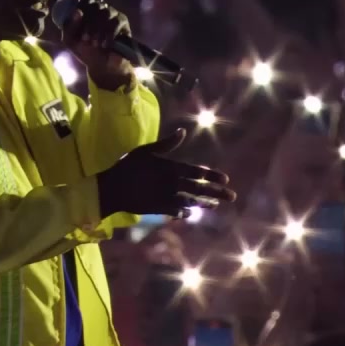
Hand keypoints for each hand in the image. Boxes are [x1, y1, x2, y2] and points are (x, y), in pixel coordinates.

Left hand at [58, 0, 135, 90]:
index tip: (78, 19)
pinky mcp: (123, 22)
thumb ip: (68, 26)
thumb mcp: (70, 41)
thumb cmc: (84, 51)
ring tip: (95, 44)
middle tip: (85, 39)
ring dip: (98, 29)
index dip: (83, 5)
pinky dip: (109, 34)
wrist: (101, 66)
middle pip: (96, 5)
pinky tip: (105, 45)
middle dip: (88, 23)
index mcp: (87, 11)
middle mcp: (101, 9)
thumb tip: (77, 11)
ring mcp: (113, 14)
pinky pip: (116, 22)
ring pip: (106, 12)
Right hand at [96, 129, 235, 217]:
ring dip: (204, 203)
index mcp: (171, 168)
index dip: (212, 176)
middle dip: (217, 192)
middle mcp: (172, 184)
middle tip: (232, 196)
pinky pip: (176, 211)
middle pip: (199, 189)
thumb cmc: (127, 166)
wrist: (112, 189)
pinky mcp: (158, 209)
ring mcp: (166, 198)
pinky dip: (184, 212)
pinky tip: (190, 213)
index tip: (226, 179)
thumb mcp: (146, 150)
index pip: (197, 172)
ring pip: (191, 201)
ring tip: (214, 205)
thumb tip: (182, 131)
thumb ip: (166, 143)